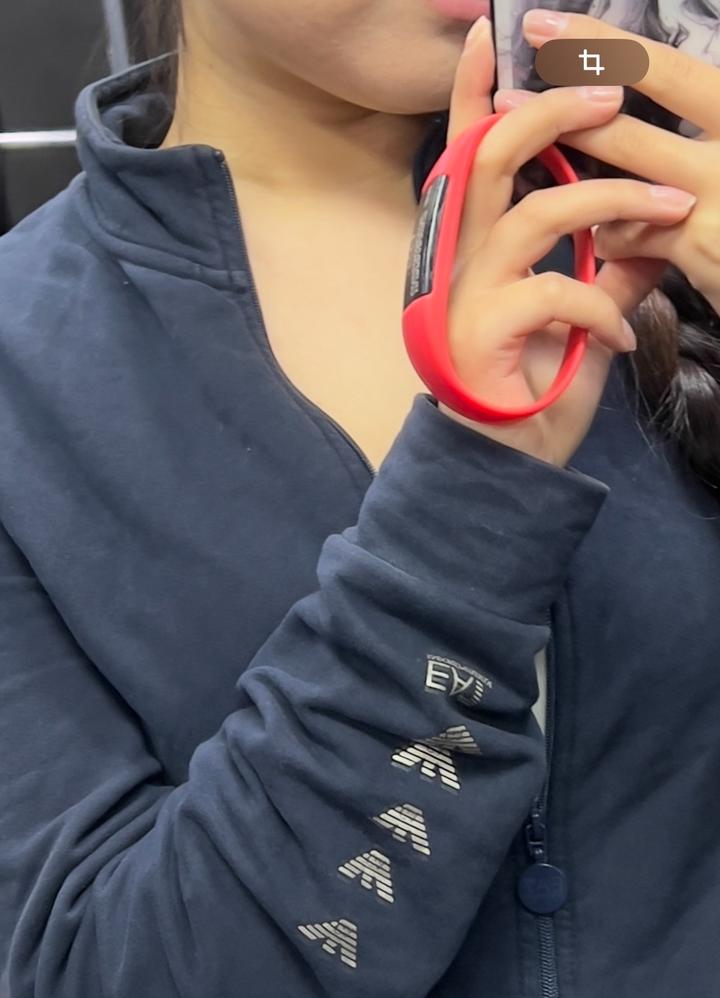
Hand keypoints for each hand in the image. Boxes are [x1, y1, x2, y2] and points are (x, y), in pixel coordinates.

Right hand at [440, 19, 692, 466]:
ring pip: (536, 211)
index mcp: (472, 240)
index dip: (476, 88)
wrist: (503, 463)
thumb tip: (655, 224)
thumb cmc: (532, 384)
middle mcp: (457, 256)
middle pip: (492, 151)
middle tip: (615, 95)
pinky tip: (621, 338)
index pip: (468, 147)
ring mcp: (465, 293)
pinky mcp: (483, 334)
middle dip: (556, 110)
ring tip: (672, 206)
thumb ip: (609, 259)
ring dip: (615, 201)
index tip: (494, 32)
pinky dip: (604, 307)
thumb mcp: (582, 310)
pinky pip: (554, 291)